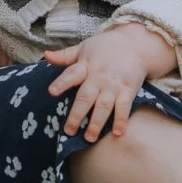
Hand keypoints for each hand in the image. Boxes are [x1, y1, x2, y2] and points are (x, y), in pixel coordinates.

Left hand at [45, 24, 173, 141]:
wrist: (135, 44)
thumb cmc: (105, 47)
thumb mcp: (84, 47)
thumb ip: (65, 56)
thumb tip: (45, 55)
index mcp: (85, 65)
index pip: (71, 74)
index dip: (62, 83)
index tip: (52, 92)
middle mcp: (99, 76)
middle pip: (85, 97)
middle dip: (77, 115)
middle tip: (69, 131)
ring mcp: (114, 84)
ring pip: (104, 106)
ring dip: (97, 123)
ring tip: (89, 138)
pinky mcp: (128, 90)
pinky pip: (124, 107)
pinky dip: (121, 120)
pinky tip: (118, 133)